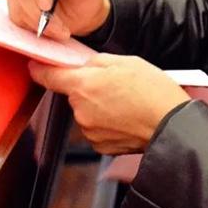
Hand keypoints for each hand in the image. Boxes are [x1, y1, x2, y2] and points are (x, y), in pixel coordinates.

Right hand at [6, 0, 110, 40]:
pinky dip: (33, 27)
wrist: (81, 10)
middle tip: (59, 27)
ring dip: (39, 23)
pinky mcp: (15, 3)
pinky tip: (50, 30)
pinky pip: (17, 17)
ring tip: (60, 30)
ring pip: (19, 5)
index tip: (47, 6)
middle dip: (40, 12)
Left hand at [29, 53, 189, 154]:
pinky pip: (98, 129)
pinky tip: (128, 117)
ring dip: (102, 107)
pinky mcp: (100, 146)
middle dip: (91, 89)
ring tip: (128, 103)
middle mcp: (81, 110)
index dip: (40, 70)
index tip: (36, 67)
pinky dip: (109, 124)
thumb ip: (99, 62)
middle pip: (76, 95)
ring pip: (88, 112)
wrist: (171, 125)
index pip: (50, 76)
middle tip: (117, 85)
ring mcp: (89, 130)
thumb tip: (86, 65)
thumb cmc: (154, 93)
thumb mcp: (128, 62)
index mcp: (84, 85)